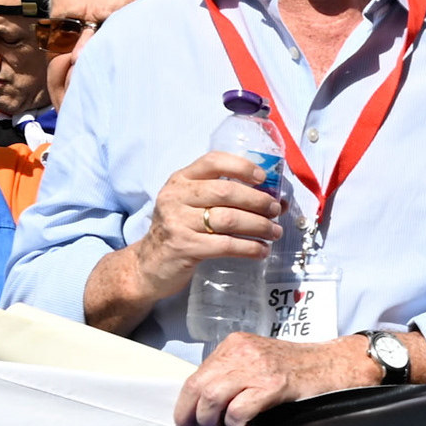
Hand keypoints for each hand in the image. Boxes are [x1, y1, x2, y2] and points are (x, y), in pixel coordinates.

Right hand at [133, 152, 282, 304]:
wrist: (148, 264)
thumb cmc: (181, 229)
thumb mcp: (193, 204)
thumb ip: (226, 196)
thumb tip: (277, 200)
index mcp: (181, 180)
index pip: (213, 161)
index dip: (242, 166)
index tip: (263, 177)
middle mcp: (176, 197)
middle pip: (226, 191)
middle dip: (258, 201)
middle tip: (276, 210)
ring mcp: (177, 222)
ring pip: (229, 219)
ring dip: (259, 226)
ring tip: (274, 232)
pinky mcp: (184, 247)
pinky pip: (225, 245)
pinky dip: (249, 247)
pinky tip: (261, 250)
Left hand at [174, 331, 390, 425]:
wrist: (336, 364)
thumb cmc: (298, 367)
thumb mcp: (258, 360)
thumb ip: (232, 374)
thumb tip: (202, 405)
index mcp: (235, 344)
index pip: (195, 376)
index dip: (184, 404)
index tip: (184, 422)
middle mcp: (243, 351)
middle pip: (198, 387)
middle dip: (190, 415)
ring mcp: (259, 367)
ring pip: (213, 398)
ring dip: (212, 421)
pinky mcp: (274, 385)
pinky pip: (239, 409)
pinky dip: (236, 423)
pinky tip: (244, 425)